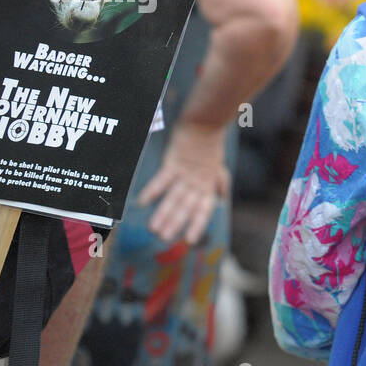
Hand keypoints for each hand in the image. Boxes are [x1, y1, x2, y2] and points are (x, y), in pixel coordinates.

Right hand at [136, 121, 229, 244]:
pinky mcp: (173, 162)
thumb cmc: (210, 146)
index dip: (197, 225)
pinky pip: (162, 179)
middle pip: (185, 207)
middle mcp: (197, 182)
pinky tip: (142, 202)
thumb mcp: (219, 167)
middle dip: (175, 224)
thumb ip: (220, 183)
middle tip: (163, 239)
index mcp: (208, 185)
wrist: (205, 125)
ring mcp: (185, 173)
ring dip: (163, 213)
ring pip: (173, 197)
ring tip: (153, 228)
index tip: (188, 240)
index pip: (203, 210)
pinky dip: (152, 191)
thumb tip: (223, 198)